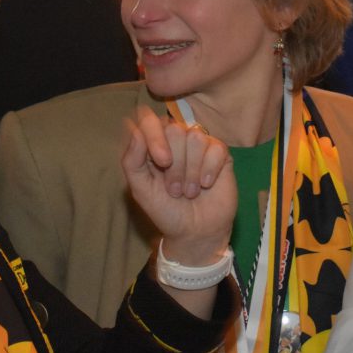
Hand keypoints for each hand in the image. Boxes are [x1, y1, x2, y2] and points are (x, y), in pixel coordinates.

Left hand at [122, 106, 236, 264]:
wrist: (195, 232)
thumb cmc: (166, 210)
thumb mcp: (141, 190)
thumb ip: (132, 161)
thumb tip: (135, 129)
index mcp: (153, 144)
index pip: (149, 119)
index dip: (155, 136)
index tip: (161, 161)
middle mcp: (176, 140)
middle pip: (175, 129)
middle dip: (175, 165)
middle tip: (175, 189)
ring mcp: (200, 145)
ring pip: (196, 138)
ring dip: (191, 172)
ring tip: (190, 192)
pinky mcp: (220, 153)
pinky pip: (216, 148)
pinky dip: (209, 170)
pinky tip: (206, 185)